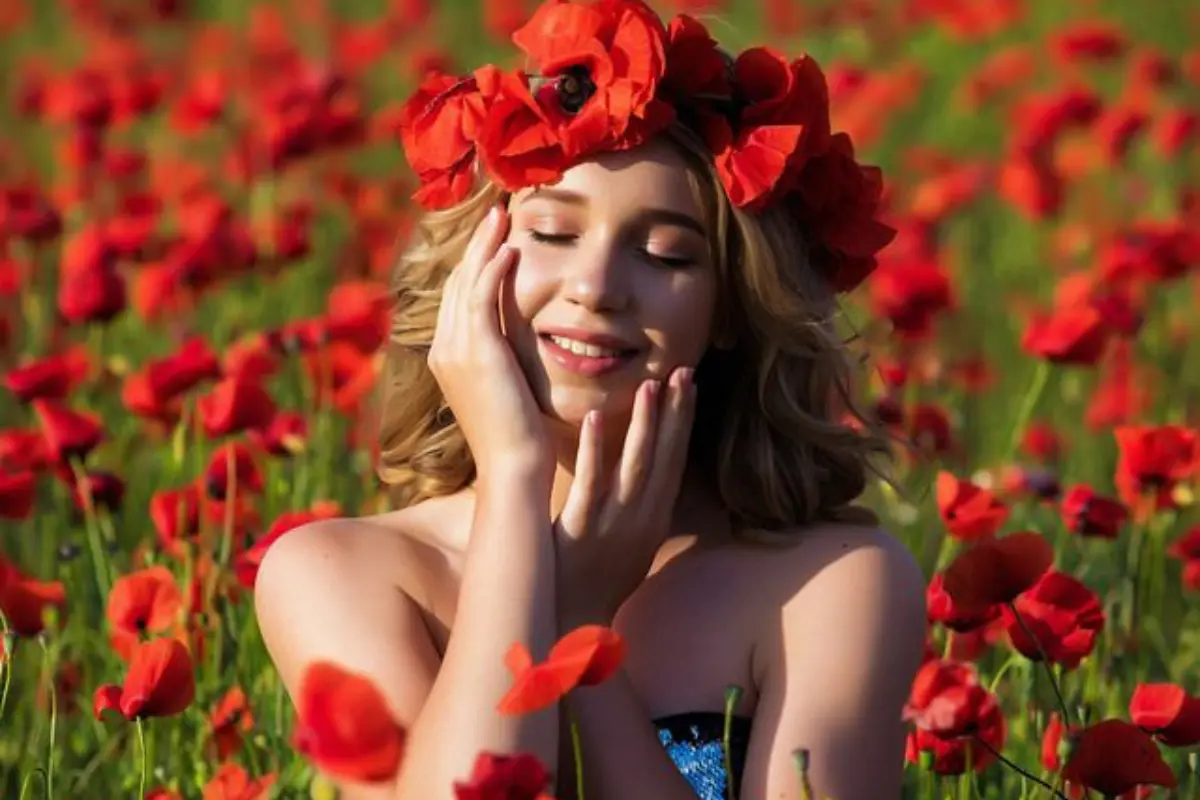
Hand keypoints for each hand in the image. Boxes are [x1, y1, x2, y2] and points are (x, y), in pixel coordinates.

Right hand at [428, 205, 553, 488]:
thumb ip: (505, 362)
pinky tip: (511, 247)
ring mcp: (454, 350)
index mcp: (447, 358)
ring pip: (465, 282)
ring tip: (502, 215)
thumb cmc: (520, 439)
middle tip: (494, 211)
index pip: (457, 298)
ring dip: (484, 245)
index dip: (473, 263)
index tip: (493, 236)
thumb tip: (519, 346)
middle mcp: (442, 349)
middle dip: (475, 244)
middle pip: (455, 282)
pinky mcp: (475, 351)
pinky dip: (492, 268)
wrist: (514, 469)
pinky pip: (480, 297)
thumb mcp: (507, 391)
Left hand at [552, 366, 696, 626]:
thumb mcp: (627, 545)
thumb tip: (642, 475)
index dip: (684, 422)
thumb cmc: (593, 583)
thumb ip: (636, 509)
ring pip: (635, 467)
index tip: (690, 383)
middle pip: (665, 458)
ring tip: (650, 384)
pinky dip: (597, 449)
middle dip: (677, 414)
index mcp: (652, 521)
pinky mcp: (579, 531)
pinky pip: (591, 484)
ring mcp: (612, 525)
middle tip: (683, 371)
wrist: (567, 626)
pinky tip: (597, 417)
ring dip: (645, 424)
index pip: (675, 462)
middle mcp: (641, 520)